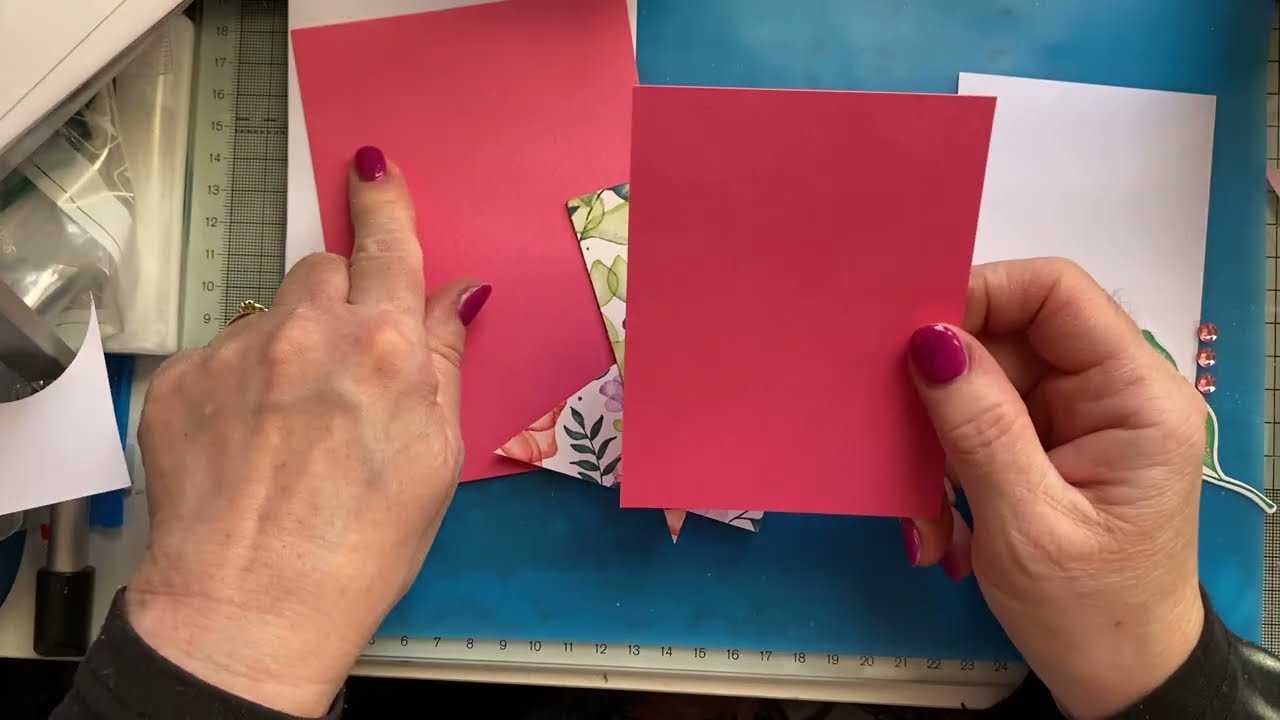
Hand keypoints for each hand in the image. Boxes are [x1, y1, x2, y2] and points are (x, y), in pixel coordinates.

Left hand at [126, 147, 490, 715]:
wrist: (250, 610)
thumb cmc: (361, 547)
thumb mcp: (436, 457)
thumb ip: (442, 361)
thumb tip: (454, 296)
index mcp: (385, 348)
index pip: (388, 244)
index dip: (385, 201)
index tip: (373, 168)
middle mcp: (307, 333)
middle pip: (326, 271)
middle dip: (342, 302)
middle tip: (347, 370)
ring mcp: (234, 353)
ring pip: (272, 311)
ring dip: (289, 342)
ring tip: (291, 421)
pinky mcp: (177, 379)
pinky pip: (221, 351)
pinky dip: (239, 379)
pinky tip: (247, 439)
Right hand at [903, 258, 1204, 718]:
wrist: (1118, 682)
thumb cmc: (1090, 612)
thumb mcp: (1028, 524)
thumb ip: (980, 427)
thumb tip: (929, 342)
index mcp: (1134, 396)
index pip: (1057, 293)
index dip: (982, 293)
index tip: (909, 333)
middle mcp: (1107, 392)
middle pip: (1008, 336)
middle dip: (944, 383)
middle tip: (894, 429)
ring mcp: (1073, 420)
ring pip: (981, 382)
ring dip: (937, 438)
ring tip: (923, 505)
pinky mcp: (1042, 448)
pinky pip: (977, 424)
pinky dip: (944, 464)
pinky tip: (937, 519)